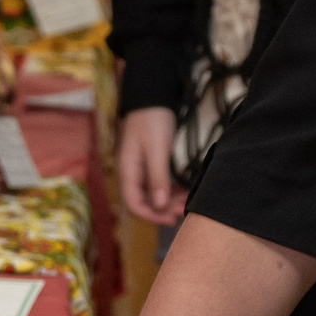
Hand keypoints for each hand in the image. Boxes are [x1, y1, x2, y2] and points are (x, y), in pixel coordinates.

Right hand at [118, 108, 185, 225]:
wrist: (153, 97)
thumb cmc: (152, 121)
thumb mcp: (157, 149)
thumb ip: (157, 177)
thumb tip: (160, 206)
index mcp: (128, 171)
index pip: (134, 203)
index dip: (152, 215)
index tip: (172, 219)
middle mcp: (133, 173)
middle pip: (144, 201)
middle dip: (164, 209)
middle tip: (185, 209)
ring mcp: (142, 168)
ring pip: (154, 194)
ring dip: (169, 201)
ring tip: (187, 201)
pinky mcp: (153, 163)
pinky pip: (160, 184)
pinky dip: (171, 190)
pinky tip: (184, 191)